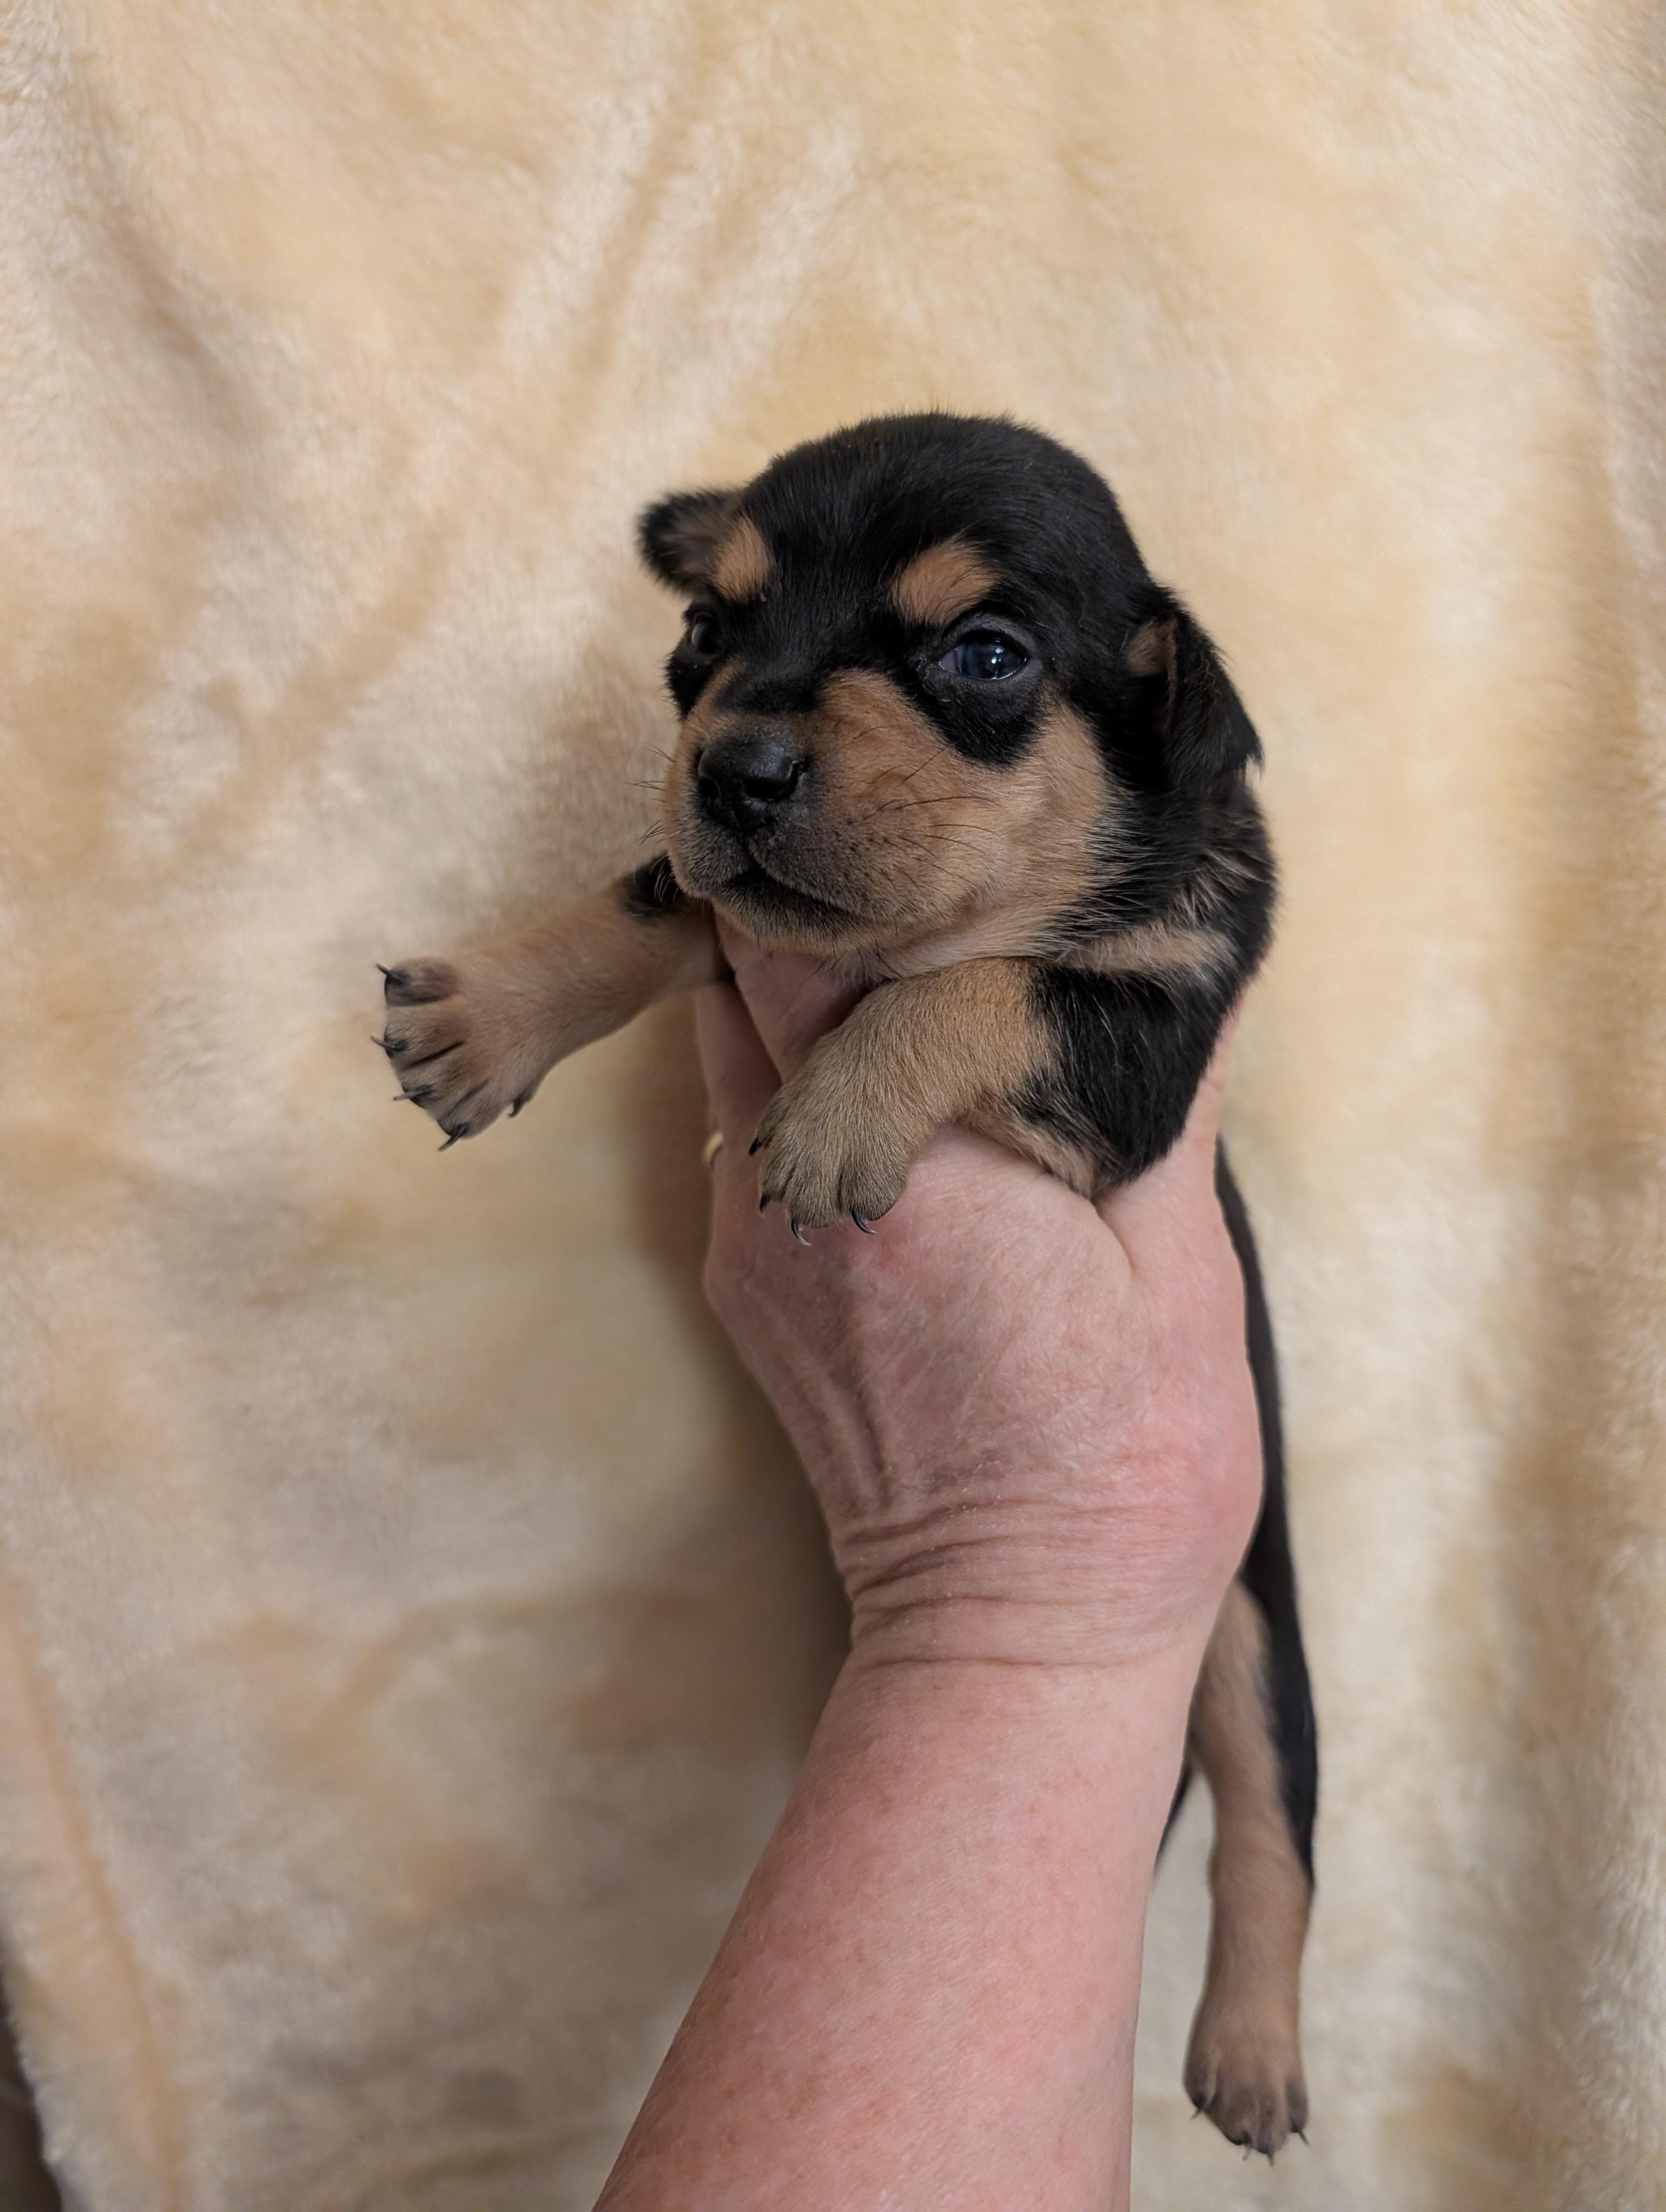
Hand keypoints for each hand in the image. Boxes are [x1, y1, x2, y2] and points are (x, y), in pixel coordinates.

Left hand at [695, 941, 1261, 1673]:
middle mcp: (789, 1195)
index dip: (847, 885)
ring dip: (806, 1019)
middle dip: (820, 934)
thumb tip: (1184, 970)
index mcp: (898, 1167)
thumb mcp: (1179, 1266)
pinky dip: (799, 1098)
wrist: (1016, 1637)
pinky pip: (746, 1145)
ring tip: (912, 994)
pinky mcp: (745, 1297)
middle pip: (748, 995)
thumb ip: (1157, 1101)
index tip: (919, 851)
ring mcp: (750, 1250)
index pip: (803, 958)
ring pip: (735, 1066)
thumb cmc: (1118, 1468)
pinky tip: (892, 1106)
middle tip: (916, 897)